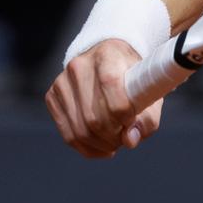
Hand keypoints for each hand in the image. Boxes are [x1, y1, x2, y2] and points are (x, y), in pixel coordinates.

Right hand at [45, 40, 162, 158]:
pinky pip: (66, 133)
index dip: (124, 113)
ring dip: (100, 145)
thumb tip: (130, 141)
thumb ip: (148, 118)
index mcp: (108, 55)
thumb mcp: (150, 90)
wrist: (109, 61)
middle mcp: (80, 65)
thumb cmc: (133, 77)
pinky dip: (86, 147)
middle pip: (94, 116)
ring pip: (79, 129)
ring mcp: (62, 81)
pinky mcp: (52, 96)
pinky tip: (101, 147)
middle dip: (113, 136)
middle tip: (125, 139)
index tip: (133, 123)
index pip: (111, 86)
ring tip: (115, 144)